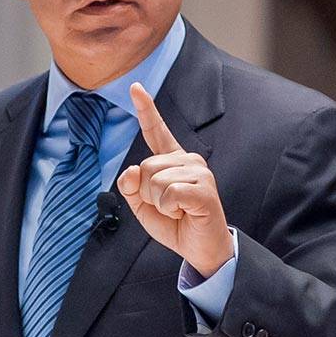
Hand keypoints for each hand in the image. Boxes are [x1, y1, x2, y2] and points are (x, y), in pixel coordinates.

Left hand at [116, 83, 233, 277]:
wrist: (200, 249)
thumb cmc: (175, 224)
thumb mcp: (142, 207)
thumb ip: (131, 187)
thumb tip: (131, 171)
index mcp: (172, 161)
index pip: (156, 132)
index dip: (146, 109)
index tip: (136, 87)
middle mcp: (188, 160)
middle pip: (145, 167)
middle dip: (147, 194)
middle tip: (169, 207)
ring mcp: (199, 173)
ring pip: (155, 181)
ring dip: (159, 204)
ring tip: (177, 211)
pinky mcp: (204, 190)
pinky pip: (169, 194)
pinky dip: (168, 210)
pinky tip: (183, 214)